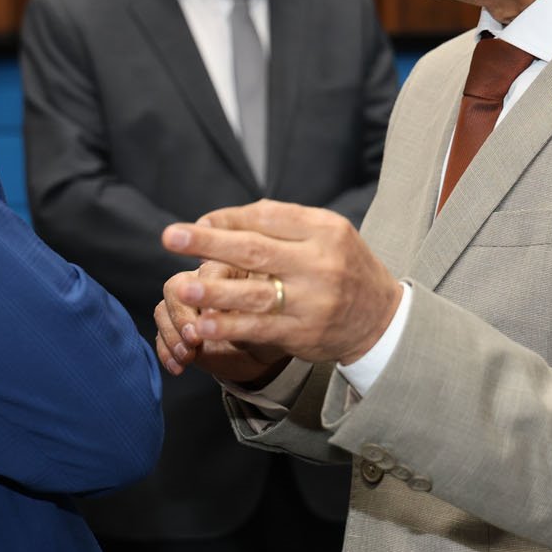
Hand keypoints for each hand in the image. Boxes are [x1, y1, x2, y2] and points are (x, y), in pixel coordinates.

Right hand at [153, 259, 290, 382]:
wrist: (264, 352)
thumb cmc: (274, 326)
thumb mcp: (273, 318)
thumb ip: (255, 311)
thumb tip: (229, 312)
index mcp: (230, 268)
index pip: (209, 270)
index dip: (207, 291)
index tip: (212, 316)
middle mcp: (203, 280)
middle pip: (177, 286)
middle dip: (181, 315)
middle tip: (193, 338)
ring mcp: (187, 304)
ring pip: (164, 309)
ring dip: (172, 335)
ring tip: (187, 355)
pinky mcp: (177, 327)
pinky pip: (160, 335)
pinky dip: (166, 352)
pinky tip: (178, 367)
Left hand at [162, 199, 401, 365]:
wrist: (381, 319)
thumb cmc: (343, 267)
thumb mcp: (326, 234)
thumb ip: (282, 223)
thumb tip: (221, 220)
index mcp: (325, 231)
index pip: (268, 218)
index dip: (228, 220)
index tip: (197, 223)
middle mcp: (321, 264)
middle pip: (256, 250)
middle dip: (209, 243)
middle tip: (171, 237)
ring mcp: (313, 302)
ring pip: (256, 294)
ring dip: (214, 290)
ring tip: (181, 287)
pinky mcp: (304, 334)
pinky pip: (260, 329)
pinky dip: (230, 326)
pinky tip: (204, 322)